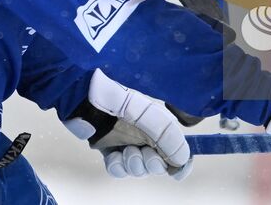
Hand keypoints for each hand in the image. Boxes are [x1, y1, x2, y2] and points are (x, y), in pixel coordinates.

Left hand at [65, 70, 192, 179]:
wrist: (88, 99)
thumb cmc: (121, 101)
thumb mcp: (153, 117)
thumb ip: (171, 139)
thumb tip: (183, 161)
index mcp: (160, 124)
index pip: (177, 149)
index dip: (179, 162)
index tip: (177, 171)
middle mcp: (146, 135)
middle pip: (157, 165)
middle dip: (152, 164)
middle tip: (144, 154)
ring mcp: (127, 142)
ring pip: (138, 169)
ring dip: (133, 165)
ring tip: (126, 151)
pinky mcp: (109, 149)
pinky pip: (119, 170)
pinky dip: (118, 167)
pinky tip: (114, 155)